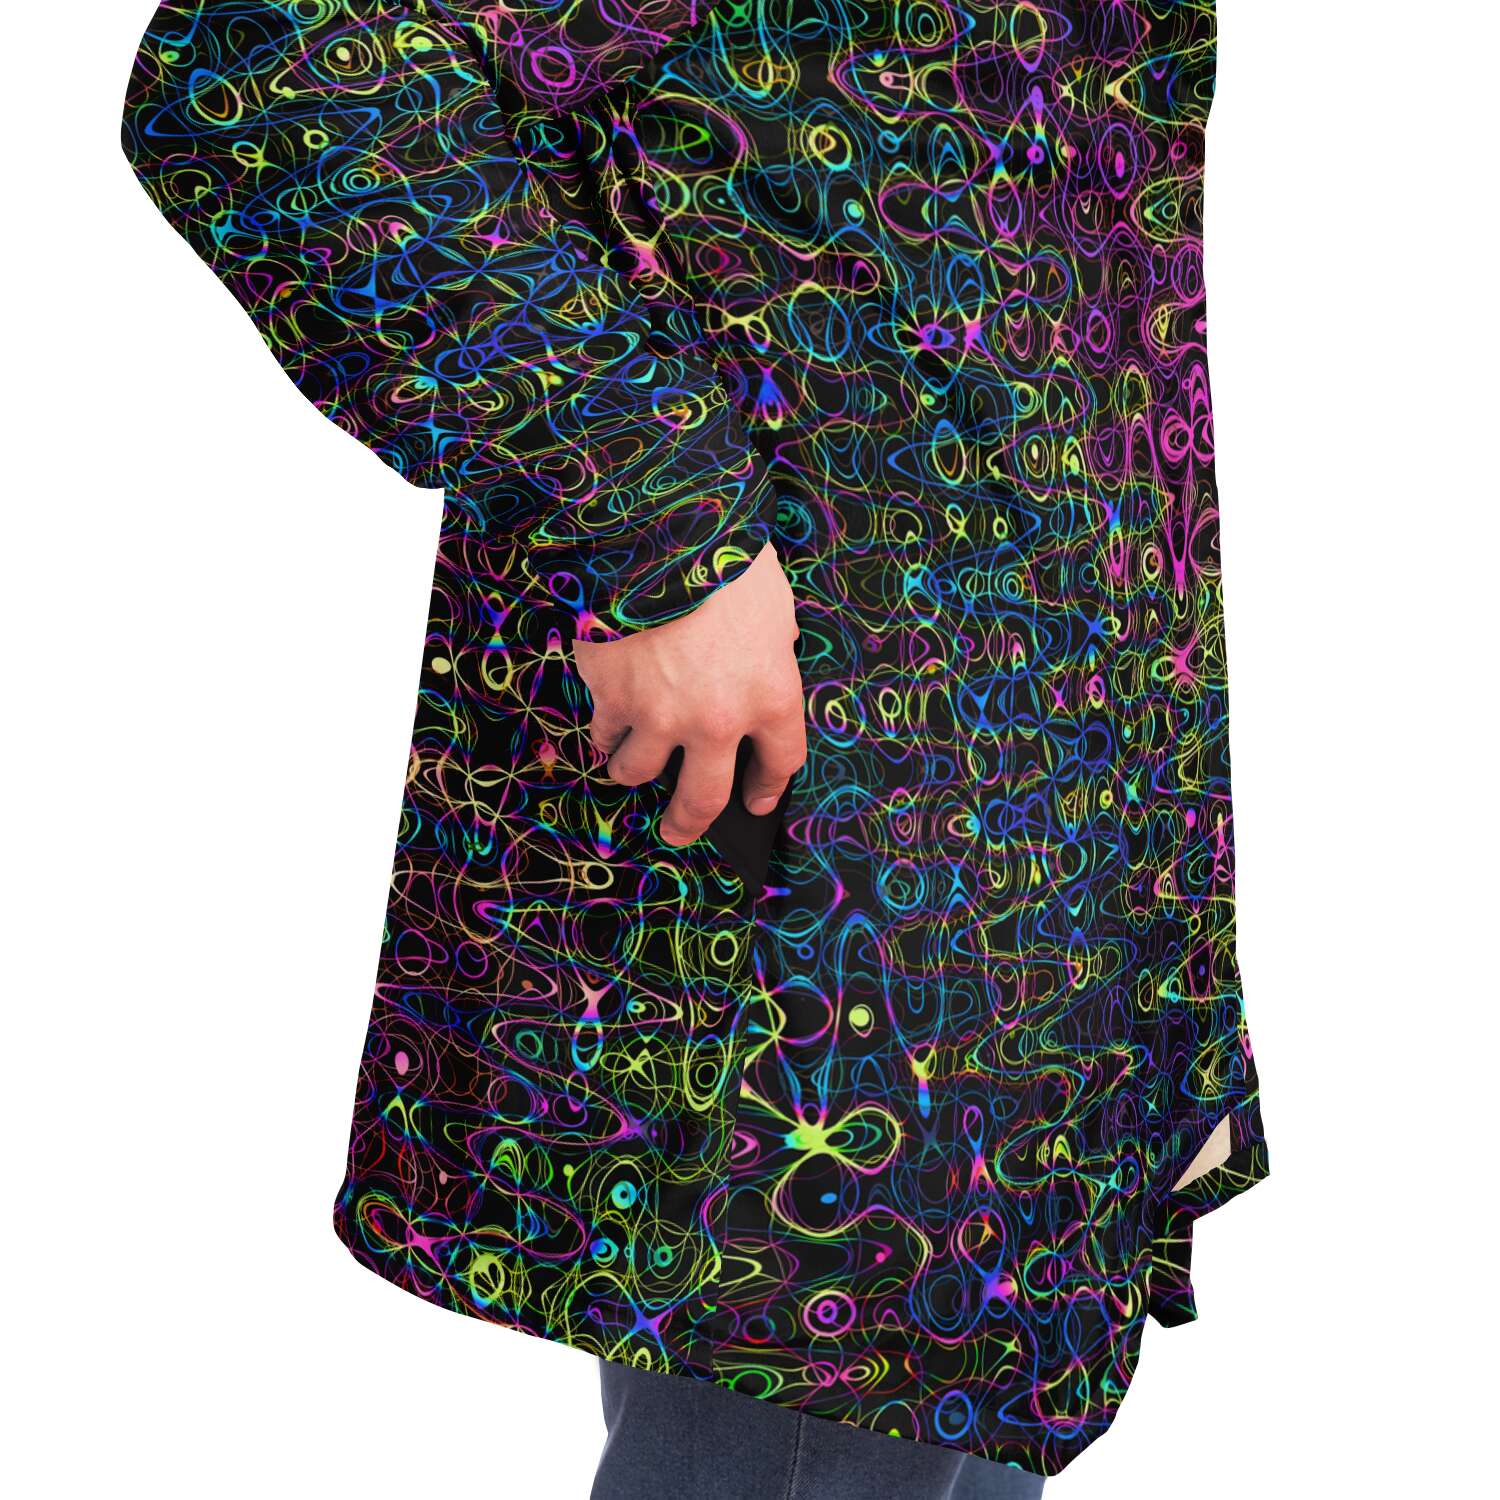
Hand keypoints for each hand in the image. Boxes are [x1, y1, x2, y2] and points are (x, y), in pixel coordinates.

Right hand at [571, 542, 805, 846]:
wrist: (659, 530)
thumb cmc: (724, 556)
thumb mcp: (772, 603)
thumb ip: (771, 644)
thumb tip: (769, 653)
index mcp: (771, 695)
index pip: (780, 760)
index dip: (767, 786)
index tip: (756, 800)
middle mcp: (718, 721)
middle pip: (704, 798)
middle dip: (688, 822)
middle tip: (677, 832)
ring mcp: (659, 716)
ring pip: (638, 771)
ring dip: (630, 771)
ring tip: (624, 764)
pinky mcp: (610, 697)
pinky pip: (601, 730)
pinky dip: (602, 728)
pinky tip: (603, 719)